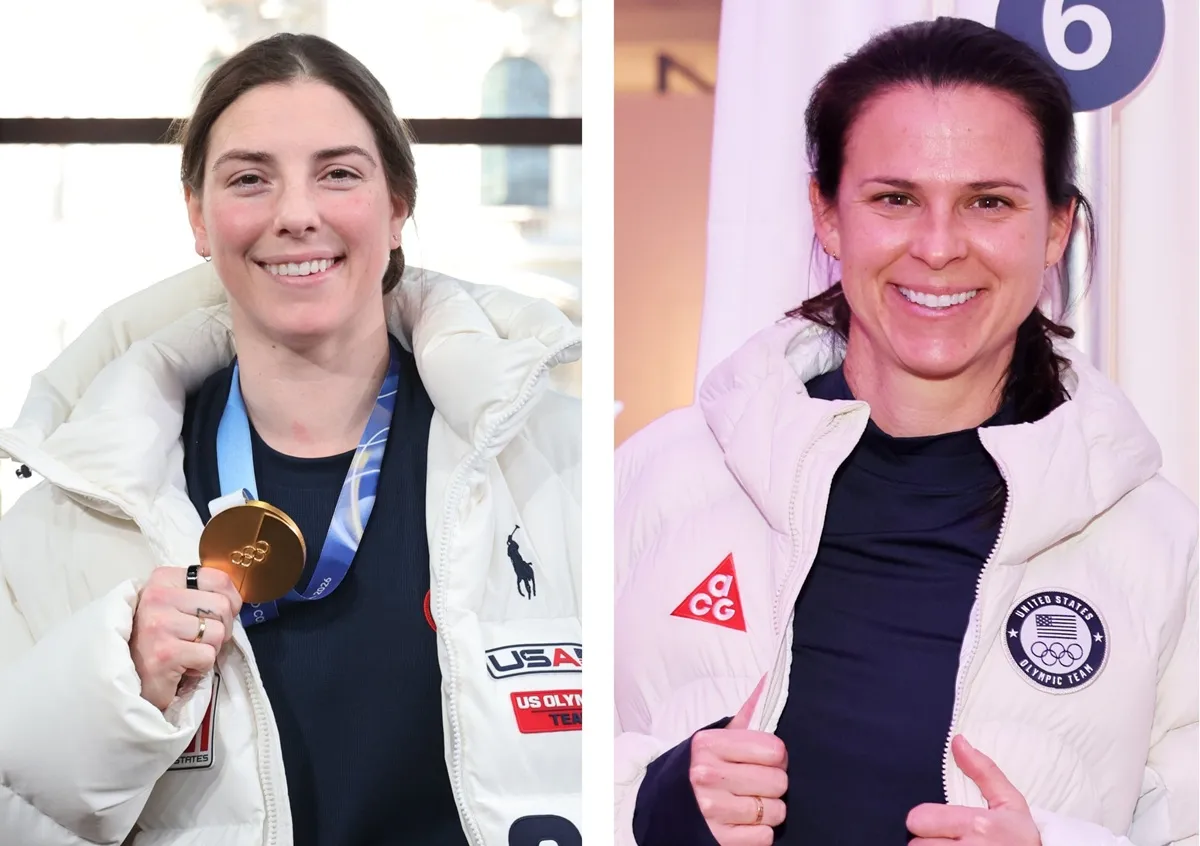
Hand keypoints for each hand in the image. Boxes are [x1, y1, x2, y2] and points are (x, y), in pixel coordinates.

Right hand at [130, 566, 241, 710]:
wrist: (131, 676)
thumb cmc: (159, 638)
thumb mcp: (175, 603)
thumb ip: (201, 593)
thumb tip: (236, 599)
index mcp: (163, 579)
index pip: (218, 579)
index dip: (231, 600)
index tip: (217, 615)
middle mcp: (157, 597)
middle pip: (223, 607)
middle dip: (222, 628)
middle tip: (200, 640)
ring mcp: (159, 625)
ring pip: (218, 633)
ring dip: (210, 649)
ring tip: (188, 652)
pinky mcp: (165, 654)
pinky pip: (208, 656)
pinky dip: (202, 667)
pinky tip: (182, 666)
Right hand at [689, 675, 787, 845]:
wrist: (663, 806)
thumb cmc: (698, 767)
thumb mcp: (715, 738)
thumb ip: (746, 714)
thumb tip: (768, 680)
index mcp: (709, 745)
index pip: (775, 750)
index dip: (776, 757)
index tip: (764, 759)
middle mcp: (708, 776)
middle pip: (778, 782)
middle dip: (772, 784)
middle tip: (755, 783)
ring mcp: (712, 811)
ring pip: (775, 812)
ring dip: (768, 810)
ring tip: (748, 802)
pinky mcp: (718, 839)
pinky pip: (765, 837)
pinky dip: (759, 832)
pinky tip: (743, 822)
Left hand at [907, 735, 1041, 844]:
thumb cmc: (1024, 839)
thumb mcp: (1010, 803)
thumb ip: (983, 771)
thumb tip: (958, 741)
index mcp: (978, 825)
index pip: (919, 819)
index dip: (925, 820)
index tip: (938, 822)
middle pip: (916, 844)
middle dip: (927, 841)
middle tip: (948, 839)